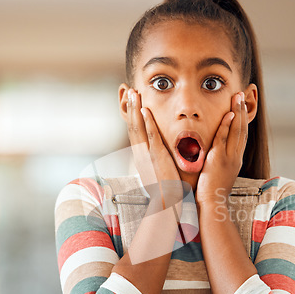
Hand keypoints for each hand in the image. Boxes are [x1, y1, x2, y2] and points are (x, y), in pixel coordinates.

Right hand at [126, 89, 182, 206]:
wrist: (166, 203)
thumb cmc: (166, 189)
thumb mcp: (158, 171)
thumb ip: (157, 160)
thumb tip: (158, 153)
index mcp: (141, 156)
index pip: (134, 132)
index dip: (131, 115)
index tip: (131, 101)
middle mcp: (141, 154)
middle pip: (132, 126)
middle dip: (129, 107)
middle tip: (128, 90)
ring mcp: (147, 155)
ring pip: (138, 128)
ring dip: (135, 109)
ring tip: (133, 93)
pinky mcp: (157, 157)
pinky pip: (151, 136)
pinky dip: (147, 123)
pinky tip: (145, 110)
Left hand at [195, 91, 247, 206]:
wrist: (212, 204)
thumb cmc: (211, 191)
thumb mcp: (218, 173)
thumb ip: (218, 161)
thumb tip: (214, 153)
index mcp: (236, 159)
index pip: (241, 135)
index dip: (243, 119)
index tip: (242, 106)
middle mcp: (236, 157)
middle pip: (242, 129)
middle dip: (243, 110)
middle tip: (242, 94)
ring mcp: (229, 158)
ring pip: (236, 131)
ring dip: (237, 113)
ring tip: (238, 98)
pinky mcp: (219, 159)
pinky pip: (223, 139)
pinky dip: (226, 126)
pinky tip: (228, 114)